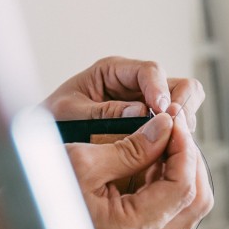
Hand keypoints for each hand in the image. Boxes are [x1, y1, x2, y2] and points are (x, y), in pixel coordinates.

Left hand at [45, 56, 204, 130]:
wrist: (44, 140)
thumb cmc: (53, 120)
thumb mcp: (71, 113)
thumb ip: (102, 112)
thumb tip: (139, 112)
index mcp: (115, 71)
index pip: (150, 71)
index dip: (159, 89)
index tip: (161, 110)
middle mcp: (137, 87)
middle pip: (181, 87)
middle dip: (181, 107)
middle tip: (174, 131)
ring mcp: (148, 107)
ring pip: (184, 109)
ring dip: (181, 128)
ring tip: (169, 146)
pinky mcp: (152, 129)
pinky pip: (174, 132)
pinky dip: (174, 142)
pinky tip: (164, 157)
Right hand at [66, 111, 213, 228]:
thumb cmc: (35, 199)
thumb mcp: (82, 162)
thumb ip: (132, 147)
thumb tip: (166, 127)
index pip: (183, 185)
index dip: (185, 147)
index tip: (174, 119)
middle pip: (196, 201)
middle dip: (191, 159)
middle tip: (174, 127)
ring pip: (186, 208)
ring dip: (181, 171)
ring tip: (162, 139)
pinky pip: (168, 214)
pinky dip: (167, 185)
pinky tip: (150, 160)